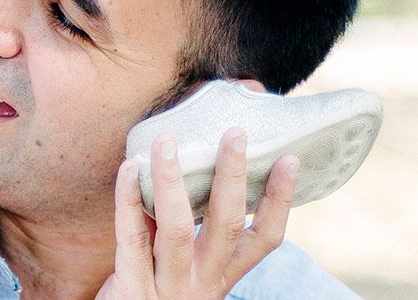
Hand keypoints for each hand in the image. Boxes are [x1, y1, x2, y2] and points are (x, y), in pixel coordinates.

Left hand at [97, 128, 297, 298]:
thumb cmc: (153, 294)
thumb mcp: (185, 270)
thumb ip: (190, 233)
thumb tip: (194, 171)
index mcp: (220, 275)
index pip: (263, 238)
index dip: (279, 200)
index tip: (290, 160)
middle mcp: (201, 282)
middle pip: (227, 225)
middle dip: (233, 177)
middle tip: (236, 133)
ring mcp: (168, 286)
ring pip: (177, 228)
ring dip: (172, 180)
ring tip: (168, 141)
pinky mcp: (132, 288)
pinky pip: (131, 238)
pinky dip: (128, 199)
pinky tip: (128, 169)